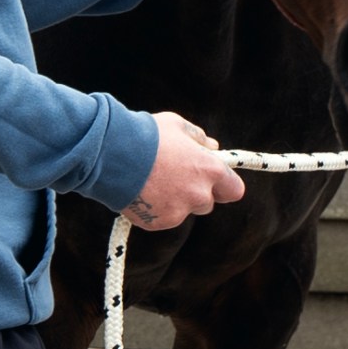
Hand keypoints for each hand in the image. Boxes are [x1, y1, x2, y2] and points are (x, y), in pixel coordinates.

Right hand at [120, 112, 244, 230]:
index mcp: (210, 170)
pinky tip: (141, 192)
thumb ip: (199, 138)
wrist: (112, 154)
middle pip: (207, 203)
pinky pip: (163, 218)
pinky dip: (155, 209)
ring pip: (184, 211)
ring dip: (176, 201)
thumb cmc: (148, 135)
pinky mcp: (158, 222)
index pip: (234, 190)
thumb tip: (213, 147)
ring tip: (153, 181)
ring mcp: (179, 212)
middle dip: (196, 193)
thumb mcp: (177, 126)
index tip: (216, 180)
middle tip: (176, 177)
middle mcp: (199, 195)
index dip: (225, 185)